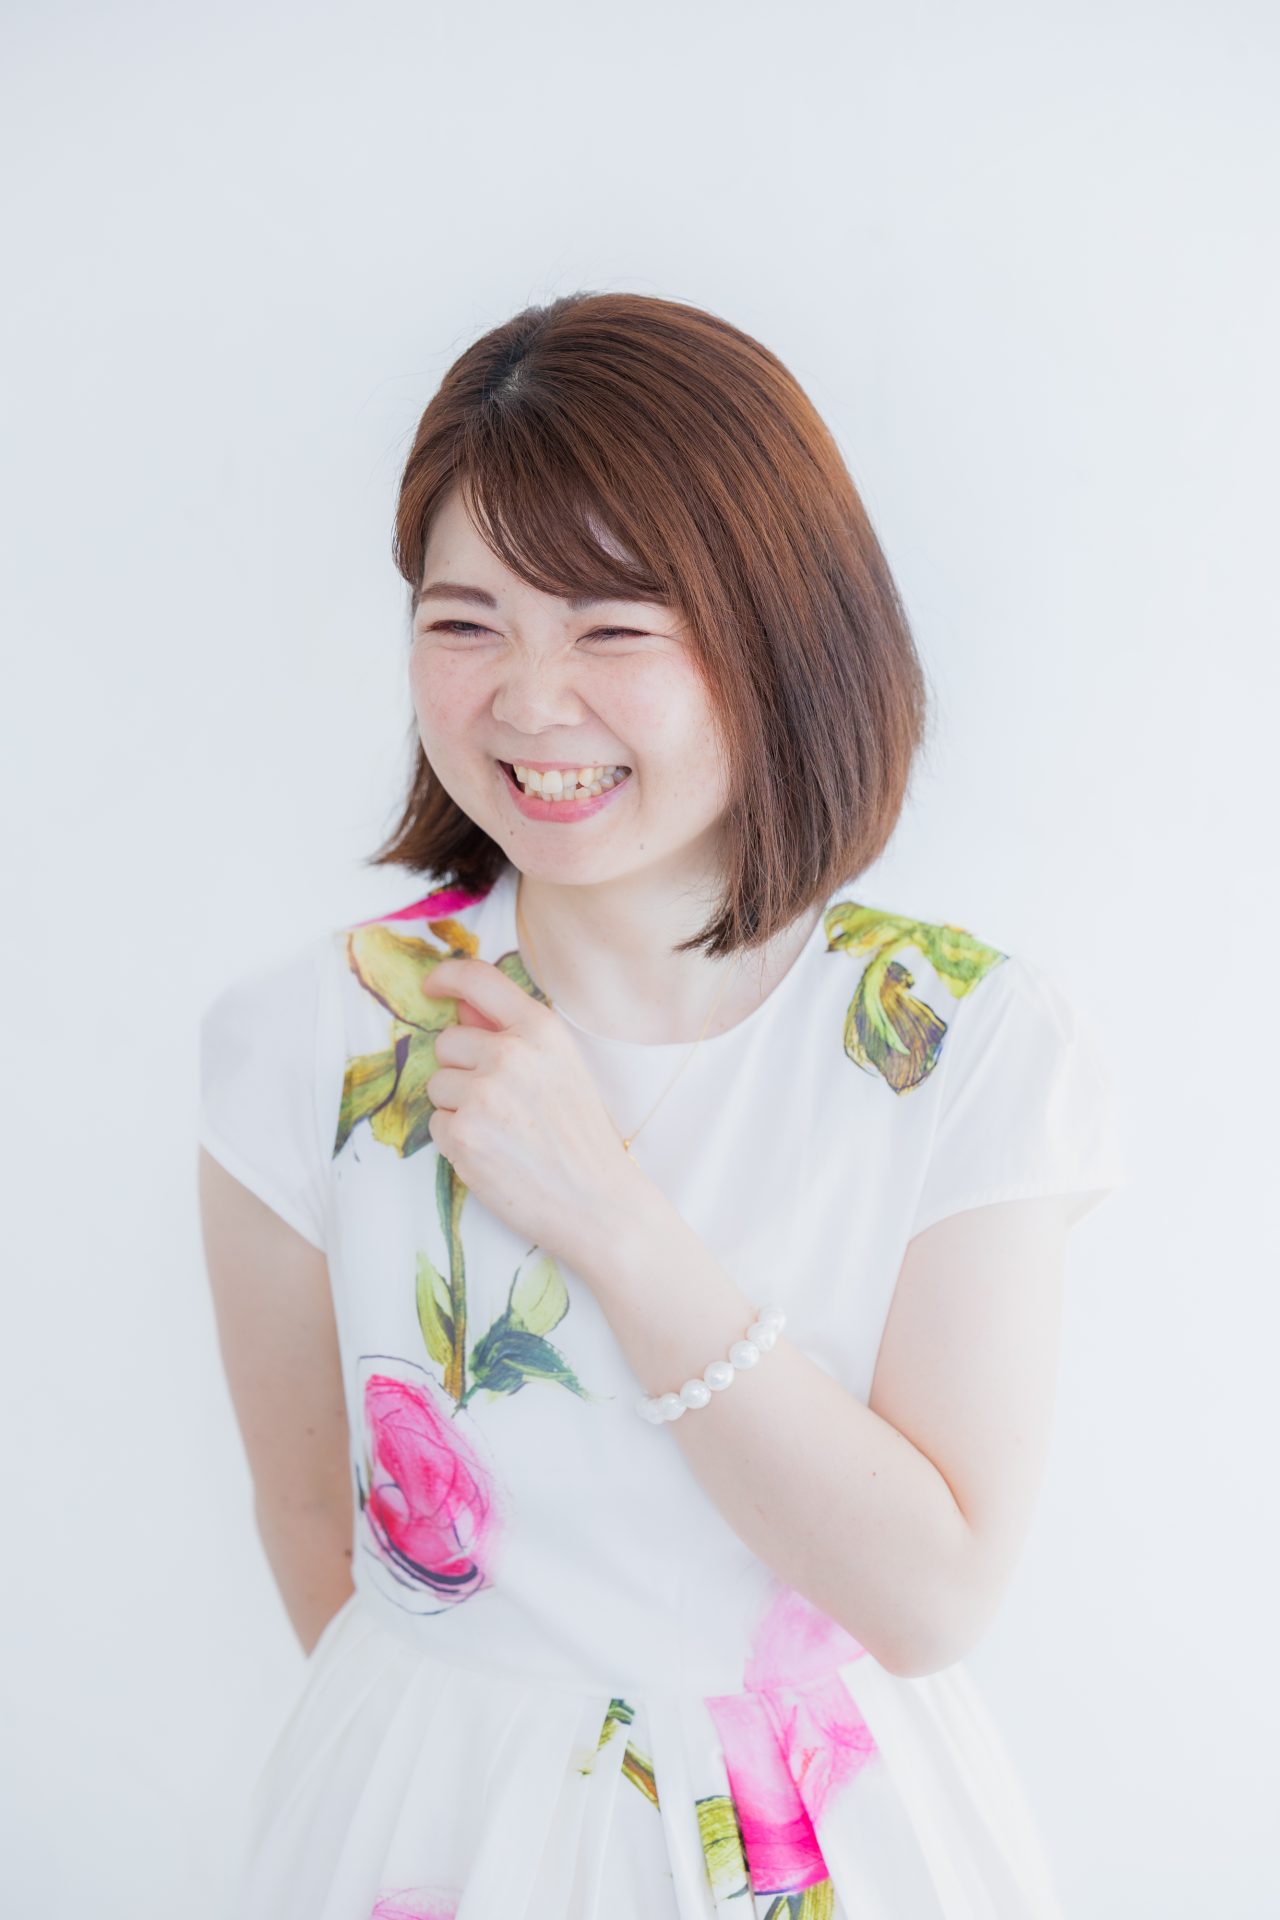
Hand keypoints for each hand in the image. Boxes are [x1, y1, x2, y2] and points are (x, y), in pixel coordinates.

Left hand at [421, 954, 647, 1268]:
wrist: (598, 1203)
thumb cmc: (583, 1138)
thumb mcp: (561, 1070)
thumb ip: (510, 1034)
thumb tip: (461, 1006)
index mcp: (541, 1030)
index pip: (479, 979)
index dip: (448, 978)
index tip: (433, 987)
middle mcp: (510, 1053)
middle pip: (448, 1042)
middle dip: (462, 1069)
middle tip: (501, 1104)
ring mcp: (483, 1092)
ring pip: (438, 1085)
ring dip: (457, 1107)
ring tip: (502, 1132)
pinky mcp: (462, 1132)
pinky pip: (436, 1123)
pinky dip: (456, 1140)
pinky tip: (494, 1153)